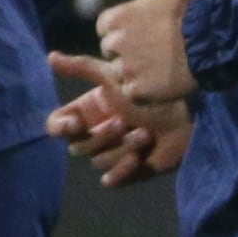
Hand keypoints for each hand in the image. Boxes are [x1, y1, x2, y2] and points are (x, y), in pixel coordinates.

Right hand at [50, 51, 189, 187]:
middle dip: (101, 136)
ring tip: (145, 134)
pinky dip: (121, 171)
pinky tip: (137, 158)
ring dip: (121, 148)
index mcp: (87, 114)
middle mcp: (94, 135)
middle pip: (78, 147)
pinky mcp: (128, 170)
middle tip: (123, 121)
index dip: (61, 128)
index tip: (76, 123)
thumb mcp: (113, 77)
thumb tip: (50, 57)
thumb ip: (82, 68)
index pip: (57, 127)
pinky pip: (111, 180)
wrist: (186, 110)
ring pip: (99, 161)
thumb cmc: (149, 91)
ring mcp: (111, 153)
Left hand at [96, 0, 196, 112]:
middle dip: (129, 51)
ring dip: (137, 71)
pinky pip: (132, 92)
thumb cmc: (187, 12)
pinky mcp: (137, 90)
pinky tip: (162, 79)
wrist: (212, 44)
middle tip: (157, 48)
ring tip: (162, 64)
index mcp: (113, 19)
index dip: (126, 31)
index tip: (148, 31)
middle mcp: (114, 43)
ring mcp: (125, 68)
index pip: (106, 30)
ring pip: (122, 73)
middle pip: (112, 52)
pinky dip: (145, 89)